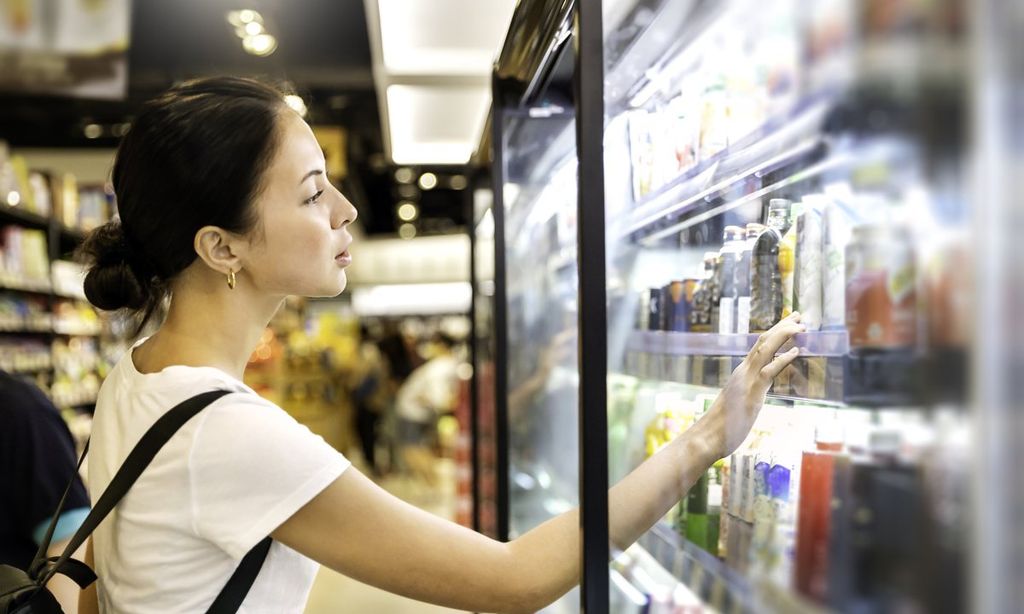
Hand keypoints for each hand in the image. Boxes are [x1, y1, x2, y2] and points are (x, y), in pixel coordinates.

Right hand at [696, 312, 804, 458]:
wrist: (708, 437)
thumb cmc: (722, 425)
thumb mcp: (739, 404)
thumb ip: (748, 394)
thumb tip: (754, 394)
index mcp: (741, 373)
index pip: (759, 346)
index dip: (774, 332)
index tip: (788, 323)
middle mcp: (744, 372)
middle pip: (763, 341)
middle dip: (782, 326)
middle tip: (797, 314)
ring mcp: (747, 380)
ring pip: (765, 349)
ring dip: (784, 335)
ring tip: (800, 324)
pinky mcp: (752, 393)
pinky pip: (769, 371)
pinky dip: (783, 358)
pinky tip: (796, 350)